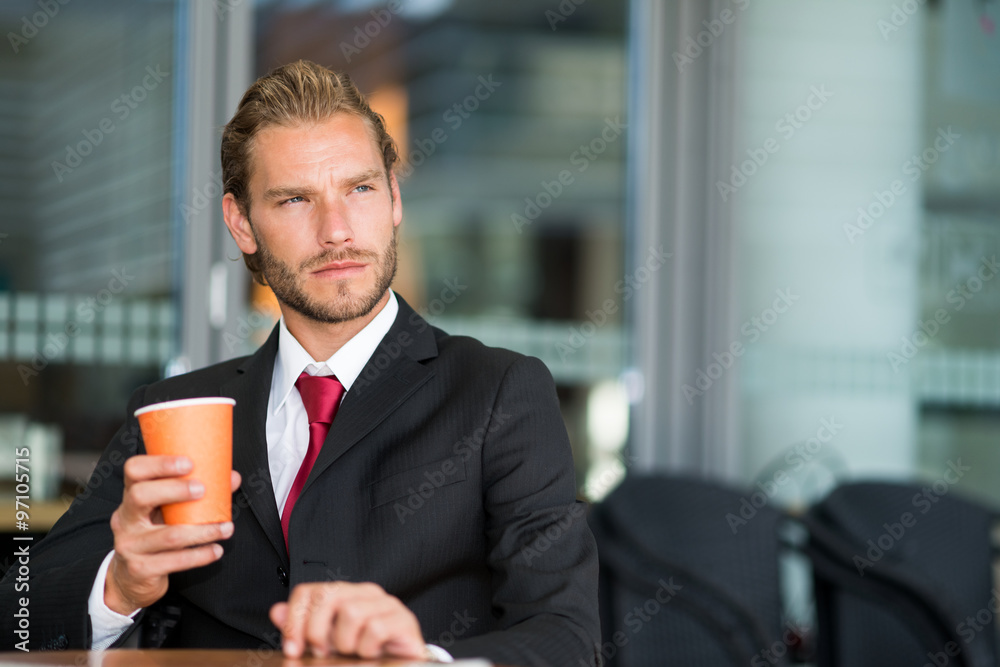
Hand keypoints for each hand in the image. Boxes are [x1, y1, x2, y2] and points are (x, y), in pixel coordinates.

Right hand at [105, 455, 240, 614]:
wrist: (131, 578)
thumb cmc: (155, 533)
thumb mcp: (167, 511)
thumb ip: (196, 493)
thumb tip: (233, 478)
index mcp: (131, 496)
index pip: (134, 470)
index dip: (159, 464)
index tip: (189, 463)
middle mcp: (124, 519)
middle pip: (140, 496)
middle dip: (175, 490)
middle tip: (203, 490)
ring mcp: (129, 545)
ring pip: (169, 535)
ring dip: (204, 531)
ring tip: (226, 528)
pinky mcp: (140, 569)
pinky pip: (175, 561)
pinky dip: (200, 556)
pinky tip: (216, 551)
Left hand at [269, 582, 426, 658]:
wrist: (400, 664)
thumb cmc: (364, 652)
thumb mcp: (327, 641)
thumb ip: (301, 626)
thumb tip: (277, 611)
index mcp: (345, 593)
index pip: (309, 591)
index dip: (294, 620)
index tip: (293, 647)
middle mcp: (365, 592)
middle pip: (327, 595)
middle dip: (316, 631)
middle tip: (322, 652)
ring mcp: (386, 603)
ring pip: (351, 612)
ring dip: (346, 642)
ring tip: (353, 652)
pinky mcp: (403, 619)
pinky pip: (375, 629)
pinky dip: (367, 648)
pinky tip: (370, 654)